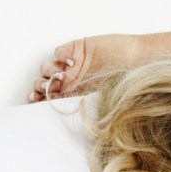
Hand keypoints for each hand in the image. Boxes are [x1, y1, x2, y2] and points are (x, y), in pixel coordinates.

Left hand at [28, 34, 142, 101]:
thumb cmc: (124, 82)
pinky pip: (59, 51)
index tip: (33, 99)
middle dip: (40, 84)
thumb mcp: (99, 99)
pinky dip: (60, 56)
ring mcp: (72, 64)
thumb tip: (58, 123)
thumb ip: (79, 106)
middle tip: (45, 87)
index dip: (37, 98)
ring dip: (49, 71)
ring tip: (61, 75)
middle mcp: (70, 80)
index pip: (48, 98)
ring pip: (47, 66)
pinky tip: (71, 61)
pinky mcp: (77, 48)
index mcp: (73, 94)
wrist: (137, 60)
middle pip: (43, 81)